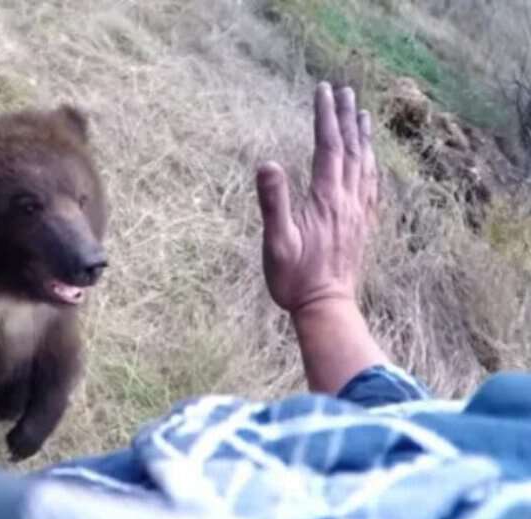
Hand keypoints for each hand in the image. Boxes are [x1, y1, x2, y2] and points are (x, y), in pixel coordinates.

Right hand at [256, 83, 377, 313]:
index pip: (328, 147)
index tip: (323, 89)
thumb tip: (267, 164)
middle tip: (344, 91)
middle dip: (347, 117)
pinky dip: (372, 165)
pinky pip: (372, 186)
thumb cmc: (294, 278)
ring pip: (366, 164)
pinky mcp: (362, 226)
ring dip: (363, 137)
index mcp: (326, 198)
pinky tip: (371, 160)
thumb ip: (273, 202)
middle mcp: (347, 200)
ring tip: (362, 114)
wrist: (325, 307)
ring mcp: (358, 213)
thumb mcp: (276, 241)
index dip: (326, 116)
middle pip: (351, 149)